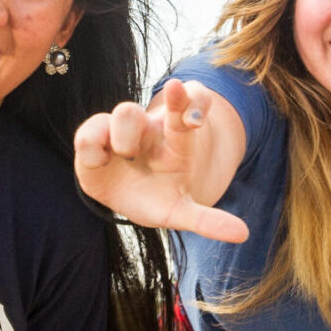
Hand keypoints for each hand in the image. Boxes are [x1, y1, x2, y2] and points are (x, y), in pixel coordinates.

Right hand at [74, 78, 247, 241]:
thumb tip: (243, 234)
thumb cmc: (158, 198)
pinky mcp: (92, 140)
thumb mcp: (181, 211)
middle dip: (155, 105)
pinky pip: (87, 135)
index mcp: (176, 140)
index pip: (187, 110)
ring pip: (125, 113)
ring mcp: (119, 130)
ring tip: (124, 155)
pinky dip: (92, 147)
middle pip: (167, 103)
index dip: (192, 102)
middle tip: (172, 101)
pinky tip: (100, 161)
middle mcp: (149, 129)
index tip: (187, 95)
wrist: (127, 195)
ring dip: (123, 136)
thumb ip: (207, 220)